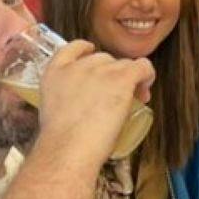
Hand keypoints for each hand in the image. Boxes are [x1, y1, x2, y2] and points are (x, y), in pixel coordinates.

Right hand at [34, 39, 154, 165]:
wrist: (68, 149)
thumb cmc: (61, 142)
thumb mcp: (51, 111)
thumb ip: (65, 98)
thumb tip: (81, 106)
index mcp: (55, 72)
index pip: (73, 48)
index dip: (88, 52)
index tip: (97, 67)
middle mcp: (78, 66)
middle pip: (103, 59)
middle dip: (111, 74)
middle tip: (117, 96)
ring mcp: (100, 70)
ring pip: (123, 64)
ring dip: (128, 78)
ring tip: (132, 99)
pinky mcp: (120, 78)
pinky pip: (142, 66)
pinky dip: (147, 75)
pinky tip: (145, 88)